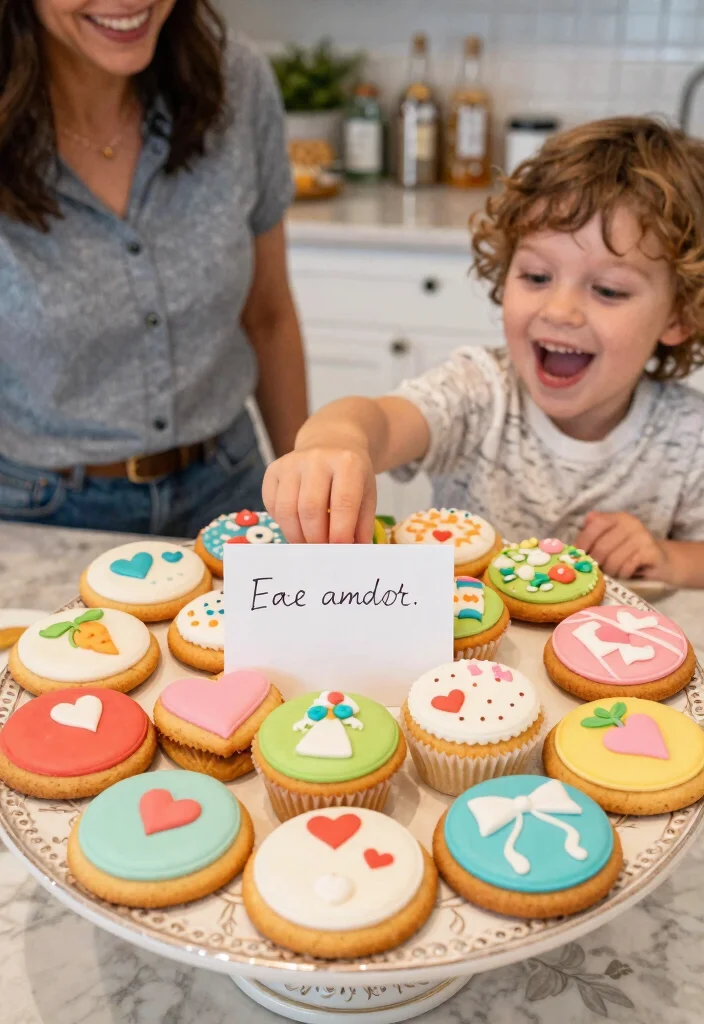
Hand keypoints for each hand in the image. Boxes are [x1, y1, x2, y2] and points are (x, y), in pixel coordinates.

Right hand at [262, 445, 376, 543]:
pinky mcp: (274, 469)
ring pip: (287, 509)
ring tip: (308, 545)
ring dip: (296, 535)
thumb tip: (353, 551)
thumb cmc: (351, 473)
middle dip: (316, 538)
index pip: (343, 503)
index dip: (340, 532)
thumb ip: (362, 523)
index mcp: (347, 462)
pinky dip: (282, 524)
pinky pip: (272, 505)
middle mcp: (317, 458)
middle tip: (322, 551)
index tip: (340, 550)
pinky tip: (295, 526)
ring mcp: (291, 462)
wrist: (331, 441)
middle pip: (310, 508)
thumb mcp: (367, 492)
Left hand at [576, 511, 670, 580]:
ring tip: (614, 573)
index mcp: (617, 518)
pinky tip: (626, 574)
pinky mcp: (651, 552)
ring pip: (613, 560)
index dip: (583, 541)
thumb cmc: (629, 554)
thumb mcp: (610, 542)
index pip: (595, 524)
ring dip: (611, 572)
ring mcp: (642, 537)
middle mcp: (631, 523)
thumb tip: (572, 544)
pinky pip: (627, 567)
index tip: (577, 556)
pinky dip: (623, 575)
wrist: (662, 562)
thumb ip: (593, 537)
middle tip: (598, 571)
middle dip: (596, 563)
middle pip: (602, 547)